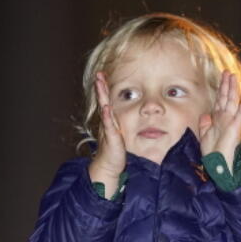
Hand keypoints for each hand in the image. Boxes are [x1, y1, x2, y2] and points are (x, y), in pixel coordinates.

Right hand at [88, 72, 126, 195]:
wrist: (109, 167)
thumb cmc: (118, 151)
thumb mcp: (124, 134)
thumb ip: (128, 125)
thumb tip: (142, 117)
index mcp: (111, 121)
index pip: (109, 101)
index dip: (106, 89)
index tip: (104, 75)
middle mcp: (108, 123)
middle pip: (104, 101)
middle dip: (101, 87)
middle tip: (98, 74)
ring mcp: (108, 130)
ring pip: (104, 109)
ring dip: (102, 97)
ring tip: (100, 84)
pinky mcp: (112, 138)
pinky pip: (109, 126)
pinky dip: (107, 116)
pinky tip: (106, 108)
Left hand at [197, 72, 240, 169]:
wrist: (218, 164)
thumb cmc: (212, 152)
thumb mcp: (203, 136)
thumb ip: (204, 124)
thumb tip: (205, 114)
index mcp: (218, 119)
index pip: (219, 100)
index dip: (221, 89)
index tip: (222, 78)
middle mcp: (225, 118)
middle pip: (226, 98)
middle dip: (226, 85)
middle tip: (228, 72)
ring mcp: (231, 122)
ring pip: (232, 102)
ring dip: (233, 89)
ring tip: (234, 77)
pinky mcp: (235, 128)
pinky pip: (239, 114)